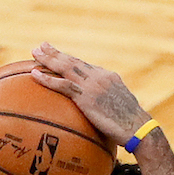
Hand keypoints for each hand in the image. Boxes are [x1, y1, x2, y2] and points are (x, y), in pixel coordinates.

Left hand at [30, 42, 150, 145]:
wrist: (139, 129)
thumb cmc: (132, 126)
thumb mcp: (121, 109)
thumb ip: (108, 104)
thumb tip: (102, 112)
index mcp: (108, 77)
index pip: (84, 65)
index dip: (69, 59)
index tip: (59, 54)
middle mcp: (99, 76)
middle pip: (73, 61)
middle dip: (56, 52)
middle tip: (41, 46)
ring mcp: (92, 85)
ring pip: (65, 68)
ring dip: (48, 59)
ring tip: (34, 53)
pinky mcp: (86, 97)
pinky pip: (62, 85)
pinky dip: (47, 79)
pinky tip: (34, 75)